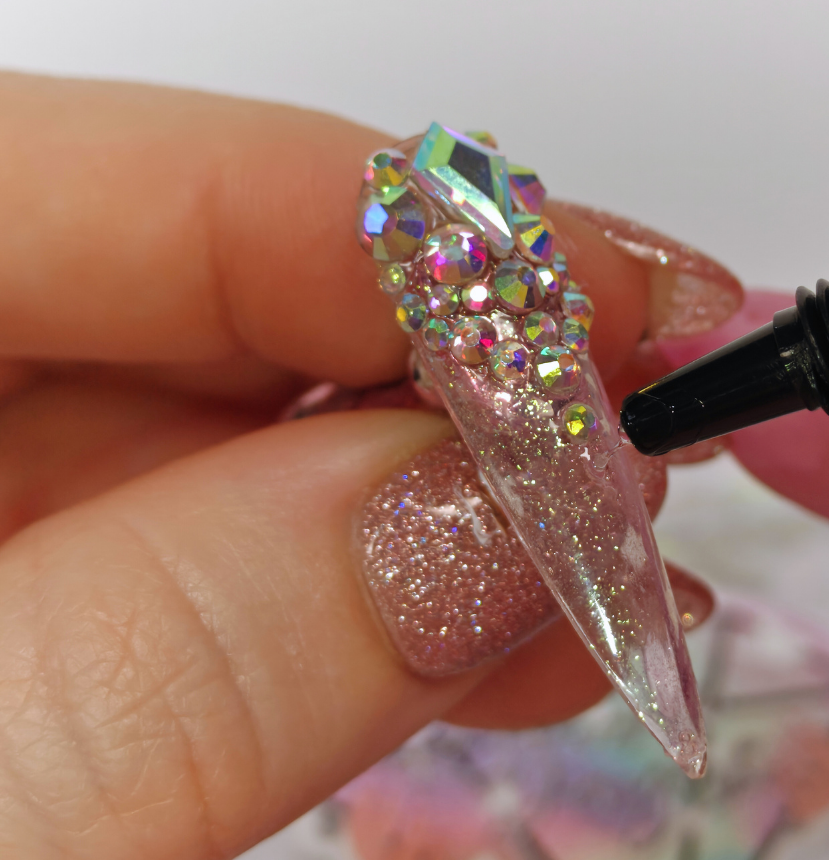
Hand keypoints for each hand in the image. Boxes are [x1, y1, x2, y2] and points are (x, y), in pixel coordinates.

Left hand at [0, 75, 735, 859]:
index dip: (444, 248)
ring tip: (596, 560)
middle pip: (229, 289)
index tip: (640, 323)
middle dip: (477, 378)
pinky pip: (204, 519)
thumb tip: (479, 524)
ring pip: (242, 415)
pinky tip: (478, 616)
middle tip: (644, 449)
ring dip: (444, 494)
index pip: (172, 186)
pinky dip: (358, 577)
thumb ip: (154, 673)